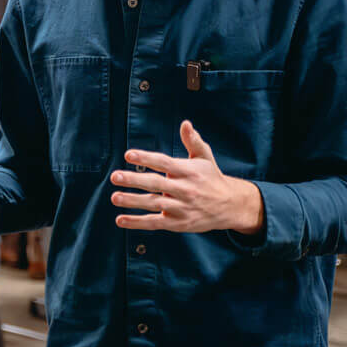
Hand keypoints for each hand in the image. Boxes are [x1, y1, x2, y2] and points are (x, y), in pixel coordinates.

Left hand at [109, 121, 264, 234]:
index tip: (129, 155)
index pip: (164, 163)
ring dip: (133, 201)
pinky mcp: (179, 223)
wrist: (231, 206)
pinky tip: (120, 219)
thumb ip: (193, 141)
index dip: (146, 158)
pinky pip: (155, 223)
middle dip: (134, 180)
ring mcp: (181, 207)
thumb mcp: (205, 158)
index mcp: (188, 171)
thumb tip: (185, 123)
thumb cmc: (212, 178)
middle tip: (115, 176)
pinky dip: (137, 223)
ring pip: (154, 204)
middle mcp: (184, 189)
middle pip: (156, 184)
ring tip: (115, 197)